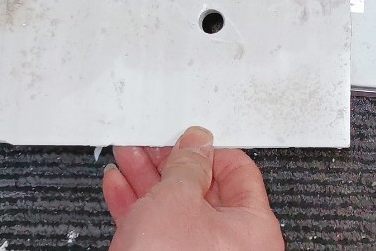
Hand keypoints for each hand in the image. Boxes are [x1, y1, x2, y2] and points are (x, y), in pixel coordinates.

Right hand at [102, 127, 284, 250]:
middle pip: (203, 190)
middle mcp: (235, 246)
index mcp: (254, 227)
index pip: (238, 171)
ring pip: (176, 209)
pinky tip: (120, 188)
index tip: (182, 135)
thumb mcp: (175, 200)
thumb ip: (187, 165)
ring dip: (148, 181)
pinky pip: (160, 230)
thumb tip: (195, 143)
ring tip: (127, 158)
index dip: (206, 148)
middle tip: (148, 144)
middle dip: (169, 163)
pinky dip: (139, 207)